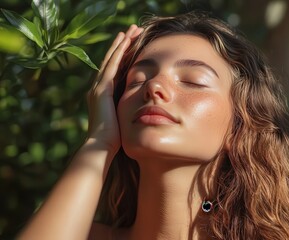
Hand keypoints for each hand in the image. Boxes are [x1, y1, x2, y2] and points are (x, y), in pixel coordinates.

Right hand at [86, 24, 142, 154]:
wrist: (102, 147)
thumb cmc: (115, 139)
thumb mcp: (122, 120)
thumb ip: (128, 110)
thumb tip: (142, 110)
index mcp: (104, 95)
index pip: (116, 70)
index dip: (124, 57)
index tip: (134, 45)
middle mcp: (99, 88)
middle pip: (112, 61)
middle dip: (123, 46)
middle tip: (132, 31)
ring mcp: (99, 87)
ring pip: (111, 59)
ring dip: (121, 44)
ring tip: (130, 30)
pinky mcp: (102, 89)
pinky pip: (112, 66)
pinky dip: (118, 52)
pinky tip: (125, 41)